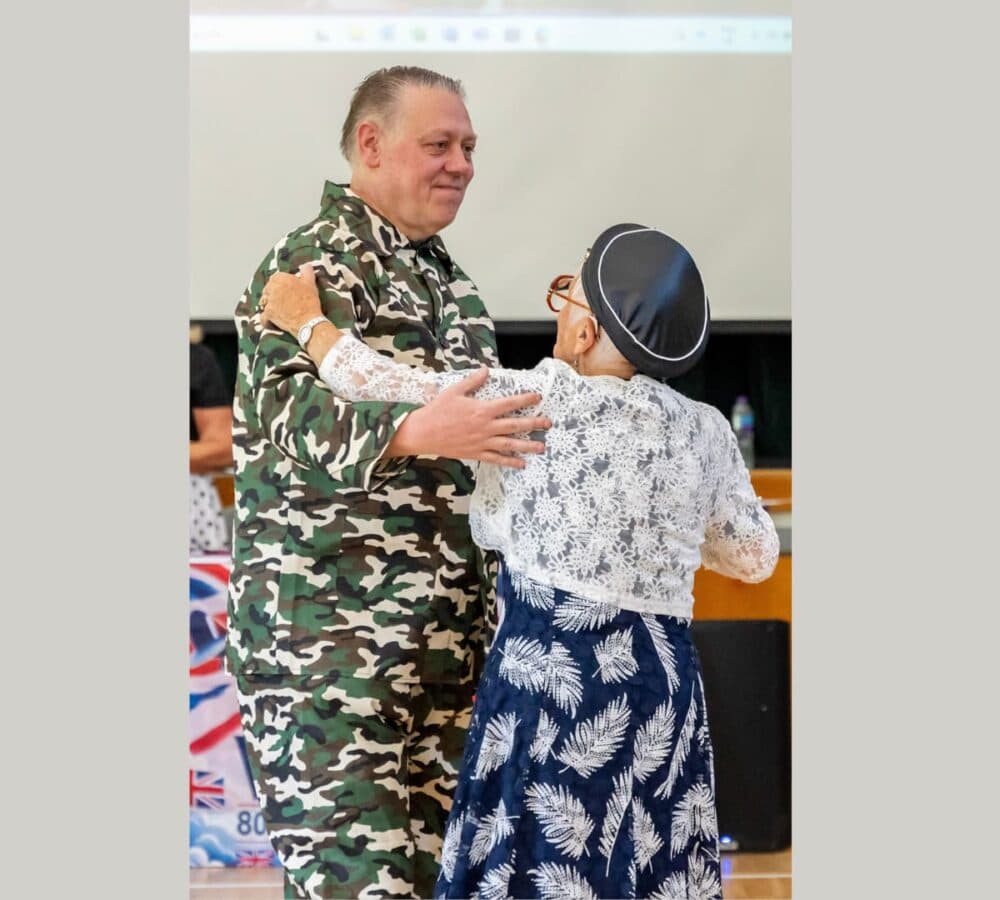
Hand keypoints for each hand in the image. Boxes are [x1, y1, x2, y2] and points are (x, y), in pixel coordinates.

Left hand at [260, 263, 323, 334]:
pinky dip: (267, 319)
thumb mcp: (310, 284)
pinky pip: (263, 316)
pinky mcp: (268, 314)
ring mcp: (269, 301)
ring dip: (268, 305)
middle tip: (282, 300)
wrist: (308, 320)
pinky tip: (272, 321)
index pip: (275, 278)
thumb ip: (307, 272)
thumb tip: (307, 265)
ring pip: (264, 302)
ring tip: (277, 309)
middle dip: (272, 294)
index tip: (285, 289)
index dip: (280, 284)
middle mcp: (273, 288)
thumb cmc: (309, 302)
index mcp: (281, 279)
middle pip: (267, 289)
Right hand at [390, 368, 550, 467]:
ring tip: (542, 447)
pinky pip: (496, 459)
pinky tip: (521, 464)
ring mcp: (482, 442)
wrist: (423, 433)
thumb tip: (486, 371)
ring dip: (527, 445)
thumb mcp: (454, 391)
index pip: (509, 403)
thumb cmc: (437, 410)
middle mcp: (486, 427)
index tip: (537, 397)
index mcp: (482, 409)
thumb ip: (472, 381)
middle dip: (534, 423)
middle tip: (548, 423)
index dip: (525, 400)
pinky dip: (510, 462)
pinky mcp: (476, 453)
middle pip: (515, 425)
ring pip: (510, 444)